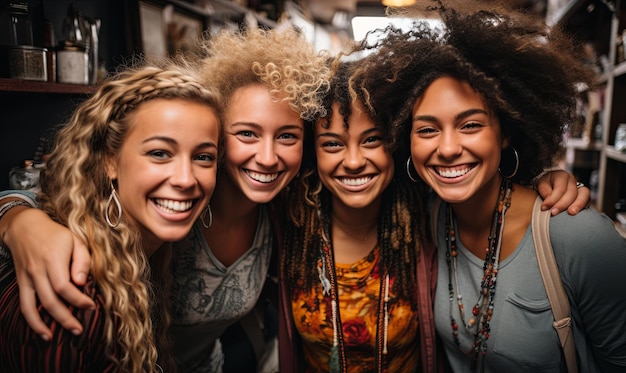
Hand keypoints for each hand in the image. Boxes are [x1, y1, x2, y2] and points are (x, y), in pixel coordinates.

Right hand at [4, 208, 93, 339]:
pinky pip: (24, 305)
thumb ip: (82, 260)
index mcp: (53, 259)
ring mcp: (28, 278)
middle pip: (50, 300)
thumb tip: (81, 282)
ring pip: (34, 307)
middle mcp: (38, 271)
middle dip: (66, 318)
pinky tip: (43, 333)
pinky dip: (31, 322)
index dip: (78, 299)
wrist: (24, 227)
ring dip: (47, 325)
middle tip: (80, 330)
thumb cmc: (56, 234)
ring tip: (60, 337)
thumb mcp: (75, 240)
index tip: (91, 306)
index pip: (64, 286)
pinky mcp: (22, 283)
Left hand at [536, 169, 589, 215]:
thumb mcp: (541, 183)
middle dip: (562, 204)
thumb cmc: (546, 184)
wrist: (552, 183)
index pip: (559, 188)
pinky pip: (587, 201)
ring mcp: (580, 188)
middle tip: (553, 212)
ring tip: (571, 213)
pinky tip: (576, 214)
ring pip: (584, 195)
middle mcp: (573, 181)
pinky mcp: (584, 197)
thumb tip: (548, 201)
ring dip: (577, 205)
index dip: (552, 199)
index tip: (544, 208)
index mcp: (562, 176)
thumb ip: (544, 190)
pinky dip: (582, 207)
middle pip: (571, 193)